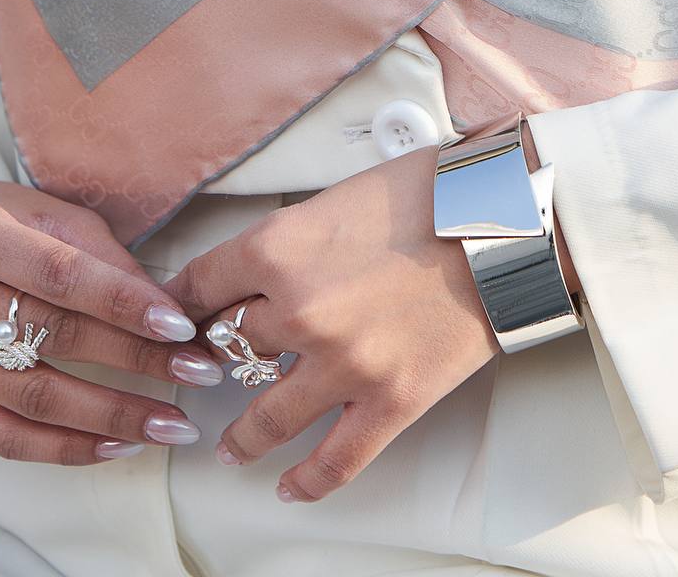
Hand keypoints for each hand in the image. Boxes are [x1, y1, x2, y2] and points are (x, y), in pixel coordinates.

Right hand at [0, 176, 227, 464]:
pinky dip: (64, 448)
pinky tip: (115, 447)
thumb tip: (166, 313)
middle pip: (52, 338)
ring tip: (170, 425)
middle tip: (197, 376)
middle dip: (135, 361)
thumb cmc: (1, 222)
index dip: (124, 303)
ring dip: (111, 417)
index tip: (182, 327)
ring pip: (33, 398)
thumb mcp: (49, 215)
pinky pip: (3, 438)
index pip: (60, 276)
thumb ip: (102, 258)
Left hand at [156, 144, 505, 503]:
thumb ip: (295, 239)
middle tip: (207, 372)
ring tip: (231, 447)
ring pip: (263, 418)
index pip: (199, 284)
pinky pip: (333, 461)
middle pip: (228, 346)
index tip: (173, 319)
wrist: (505, 218)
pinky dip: (305, 482)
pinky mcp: (388, 402)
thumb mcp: (338, 197)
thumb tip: (266, 270)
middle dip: (216, 358)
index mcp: (279, 247)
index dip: (180, 304)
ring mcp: (342, 364)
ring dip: (240, 437)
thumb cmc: (430, 192)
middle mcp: (298, 311)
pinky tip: (287, 486)